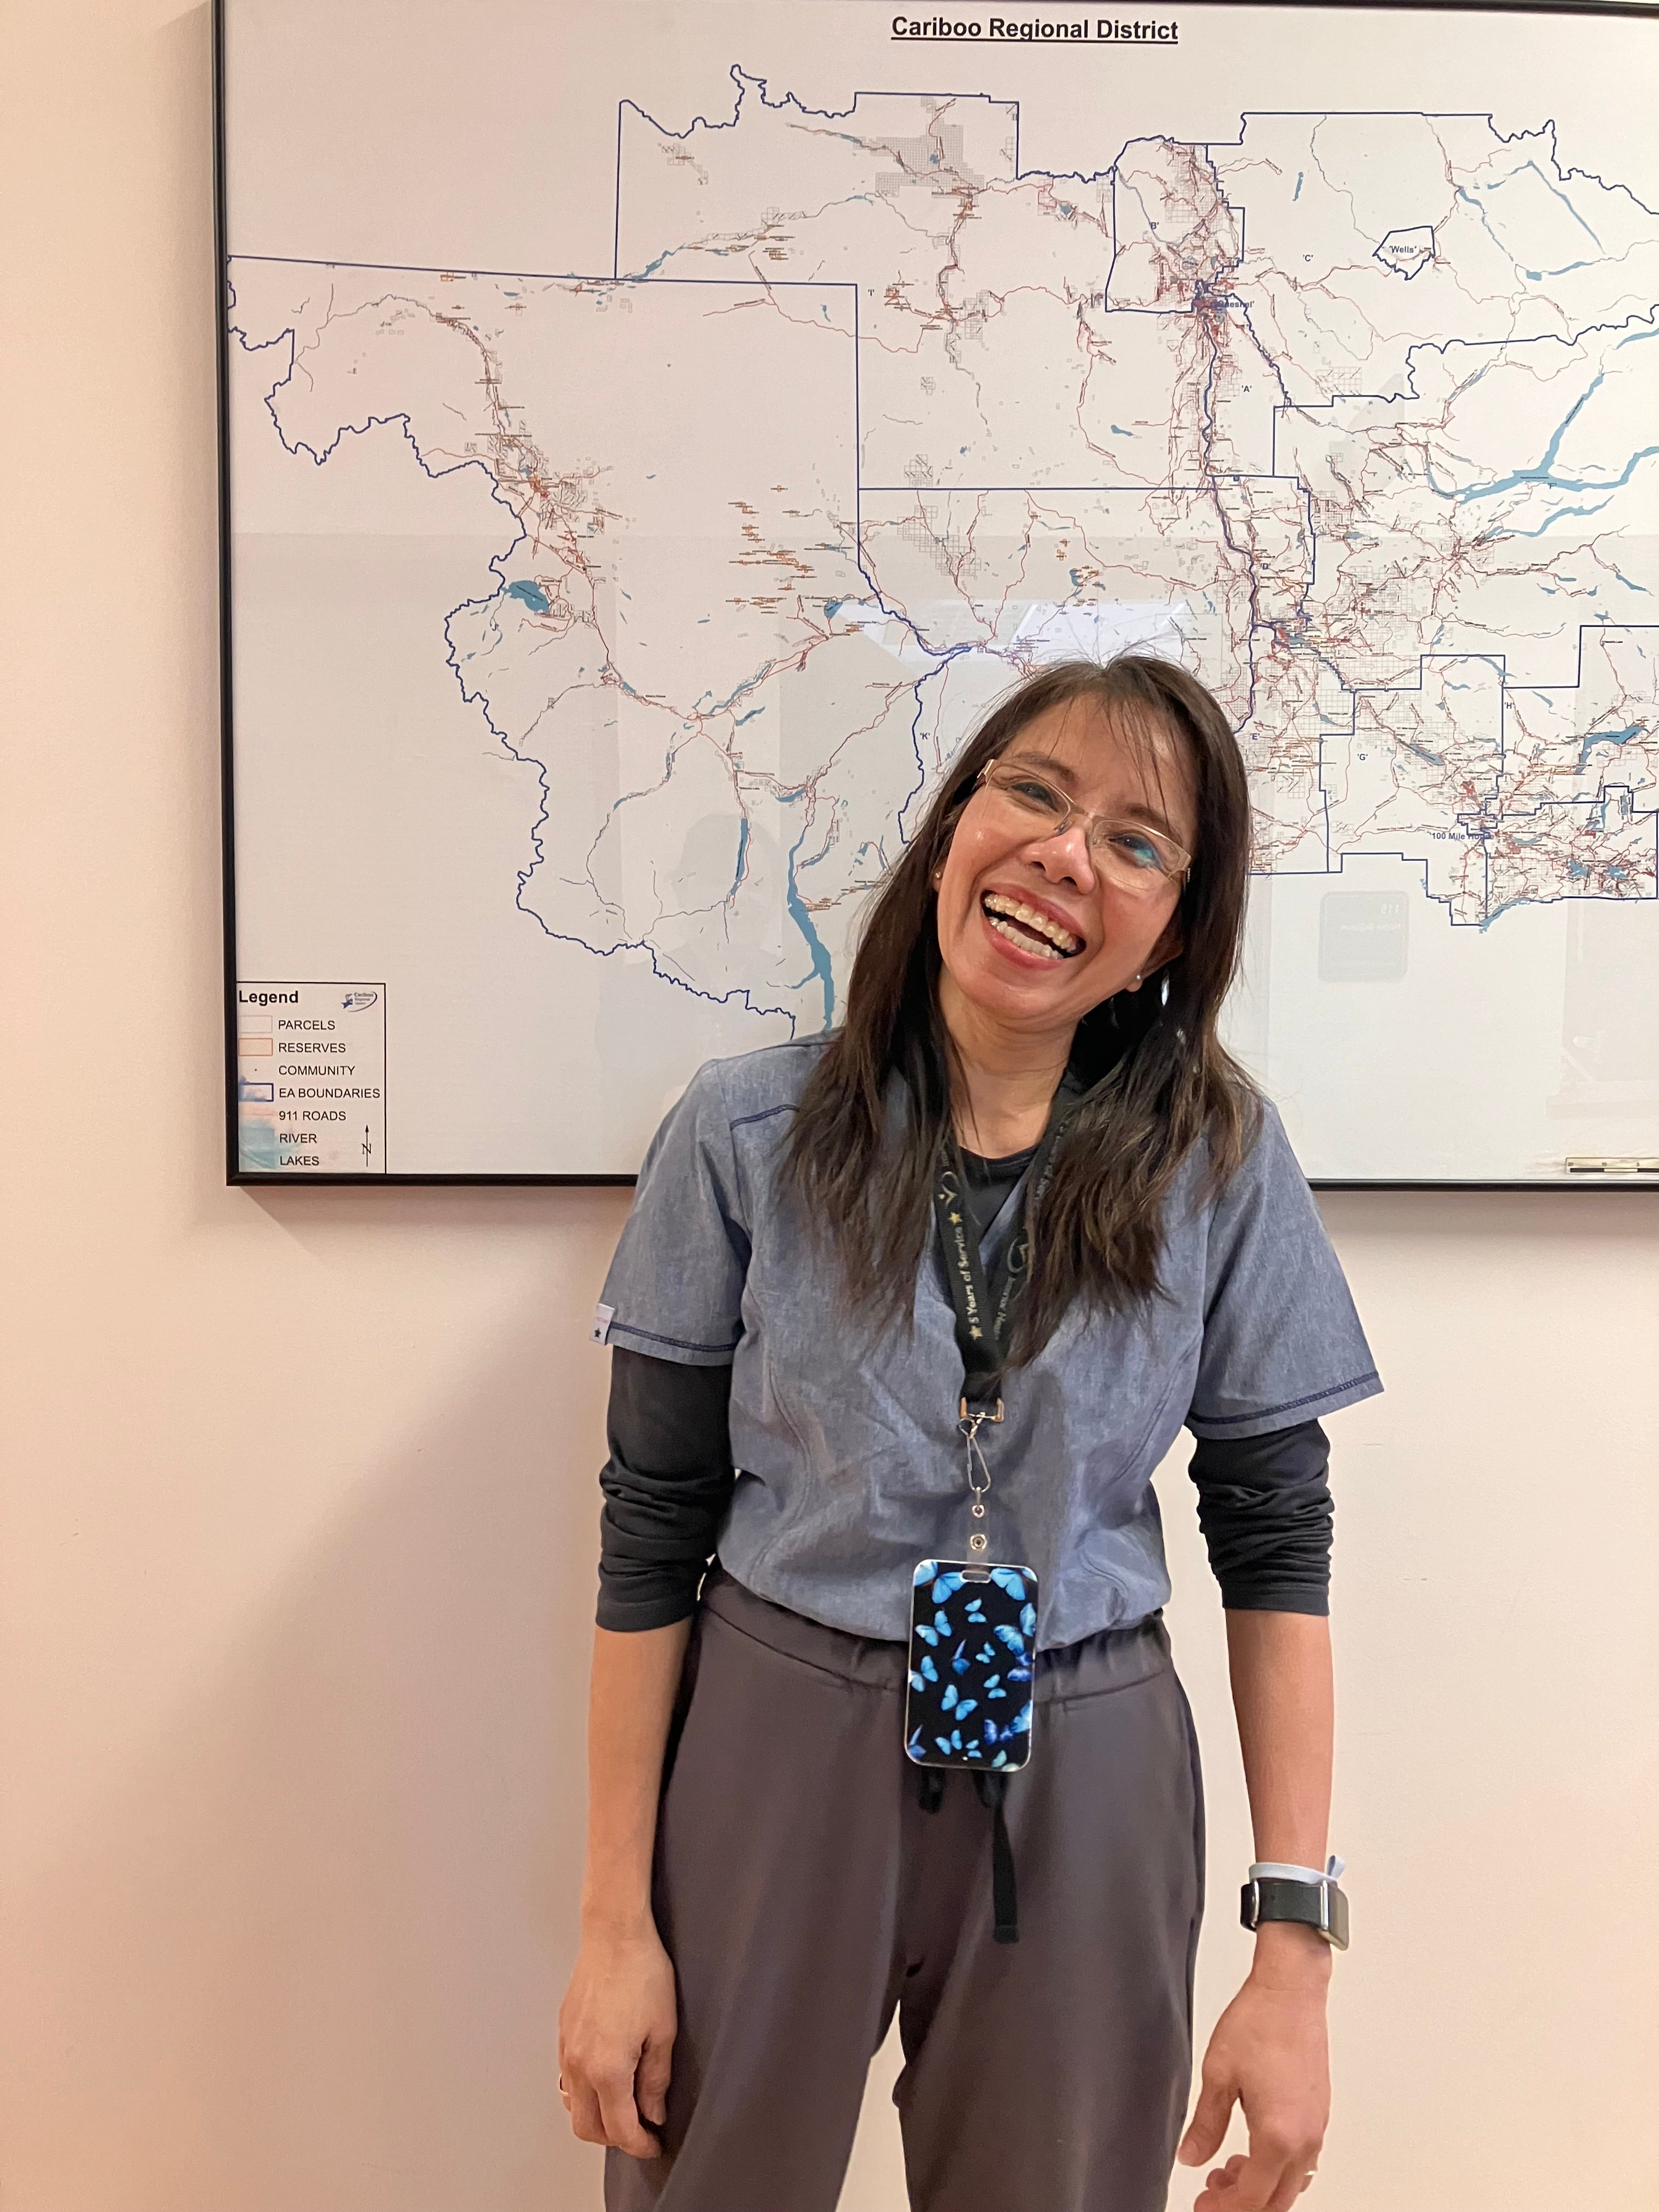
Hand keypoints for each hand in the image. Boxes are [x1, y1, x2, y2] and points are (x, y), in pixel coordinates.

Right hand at [557, 1919, 677, 2158]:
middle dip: (615, 2139)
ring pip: (572, 2106)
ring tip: (623, 2107)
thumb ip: (656, 2079)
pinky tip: (603, 2081)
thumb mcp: (663, 2030)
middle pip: (588, 2127)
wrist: (614, 1935)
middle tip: (641, 2130)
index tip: (654, 2143)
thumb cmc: (643, 1973)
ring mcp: (567, 2050)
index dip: (640, 2144)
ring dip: (595, 2117)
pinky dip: (582, 2093)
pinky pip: (566, 2080)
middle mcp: (580, 2065)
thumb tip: (654, 2112)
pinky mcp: (563, 2034)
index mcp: (608, 2069)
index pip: (620, 2129)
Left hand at [1176, 1930, 1330, 2210]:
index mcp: (1278, 2136)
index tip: (1203, 2205)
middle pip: (1277, 2200)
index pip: (1253, 2198)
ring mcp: (1317, 2127)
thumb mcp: (1218, 2074)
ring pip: (1292, 2183)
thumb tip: (1190, 2158)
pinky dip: (1278, 2168)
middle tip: (1211, 2193)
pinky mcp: (1320, 2113)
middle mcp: (1305, 2139)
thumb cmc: (1259, 2023)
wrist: (1292, 1991)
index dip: (1224, 2208)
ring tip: (1227, 2169)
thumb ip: (1205, 2124)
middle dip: (1242, 2204)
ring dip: (1262, 2187)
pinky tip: (1253, 2149)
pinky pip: (1303, 2161)